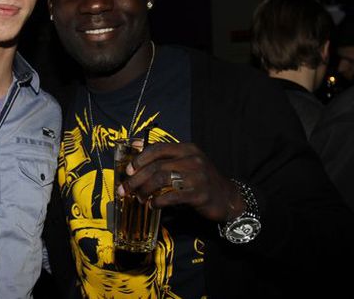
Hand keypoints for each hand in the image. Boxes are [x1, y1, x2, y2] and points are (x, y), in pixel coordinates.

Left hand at [117, 142, 243, 221]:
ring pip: (162, 179)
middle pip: (156, 166)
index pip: (158, 148)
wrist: (228, 197)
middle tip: (124, 189)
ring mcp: (197, 176)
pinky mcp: (200, 194)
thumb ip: (163, 156)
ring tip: (139, 198)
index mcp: (187, 149)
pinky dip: (158, 201)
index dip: (140, 158)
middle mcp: (192, 159)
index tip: (129, 170)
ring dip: (145, 190)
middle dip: (136, 178)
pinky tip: (153, 205)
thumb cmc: (201, 179)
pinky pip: (172, 196)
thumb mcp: (185, 162)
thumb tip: (135, 147)